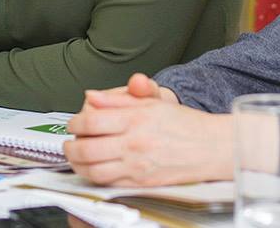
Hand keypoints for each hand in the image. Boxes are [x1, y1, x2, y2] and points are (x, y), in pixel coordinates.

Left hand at [65, 75, 232, 186]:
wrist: (210, 147)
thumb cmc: (184, 124)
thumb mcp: (152, 102)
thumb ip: (119, 100)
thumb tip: (92, 96)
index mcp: (135, 118)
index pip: (92, 121)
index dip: (75, 123)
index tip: (73, 123)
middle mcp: (133, 142)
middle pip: (87, 148)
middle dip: (70, 146)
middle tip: (68, 142)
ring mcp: (136, 165)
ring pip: (93, 170)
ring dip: (78, 164)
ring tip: (76, 157)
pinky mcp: (140, 182)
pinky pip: (109, 183)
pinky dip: (94, 178)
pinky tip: (93, 170)